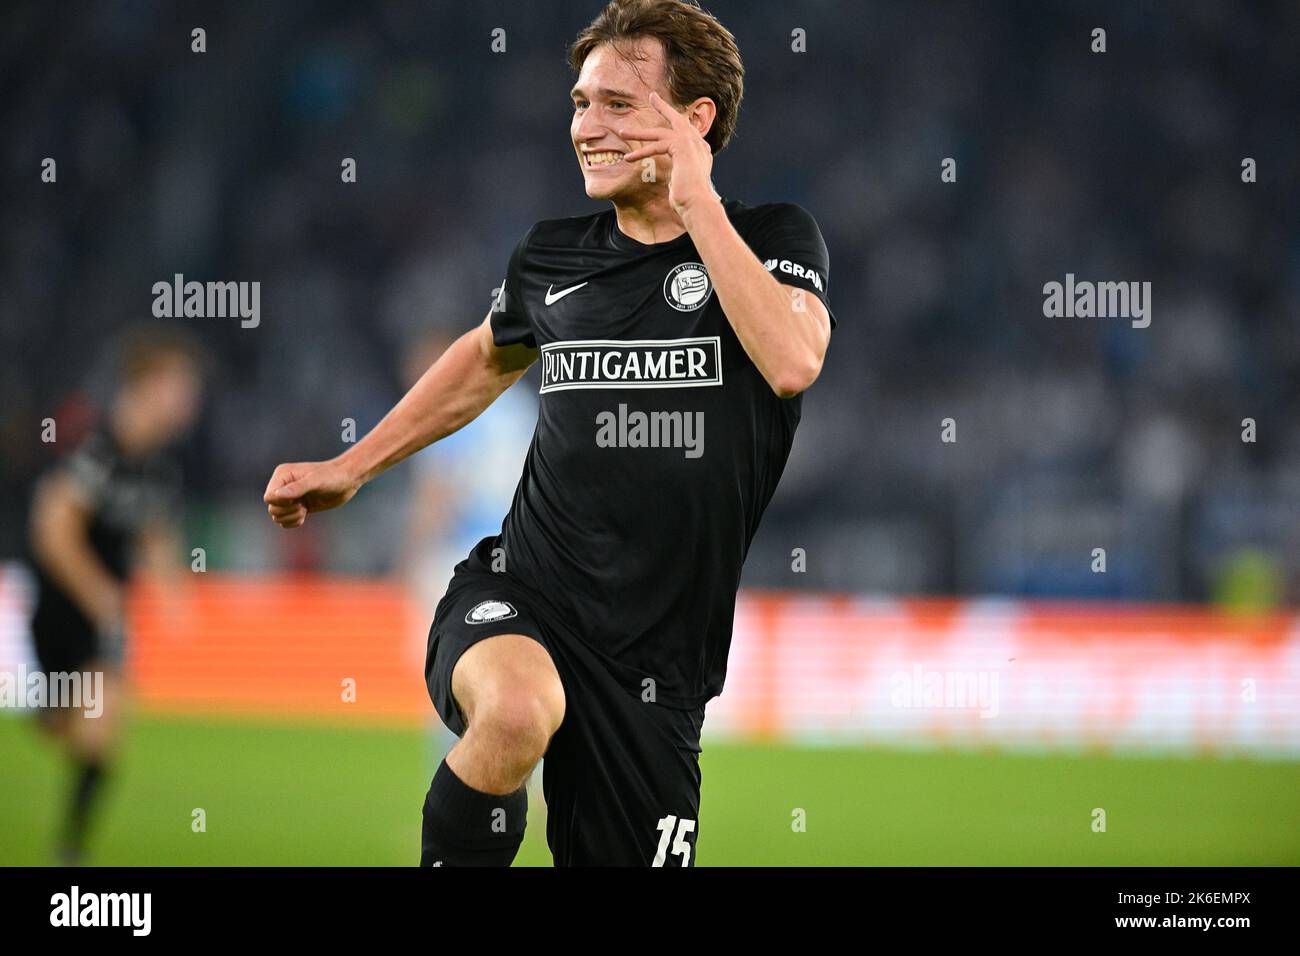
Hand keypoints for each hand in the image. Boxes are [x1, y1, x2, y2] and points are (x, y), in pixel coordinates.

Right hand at [263, 458, 359, 528]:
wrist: (347, 481)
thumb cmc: (332, 477)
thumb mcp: (315, 481)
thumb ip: (296, 488)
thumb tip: (277, 496)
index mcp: (282, 475)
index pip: (268, 497)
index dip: (280, 503)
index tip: (296, 500)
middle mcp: (283, 485)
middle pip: (272, 508)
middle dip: (287, 511)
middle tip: (302, 506)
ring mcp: (290, 497)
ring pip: (277, 516)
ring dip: (291, 517)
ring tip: (304, 509)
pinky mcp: (297, 506)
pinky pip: (285, 521)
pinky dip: (293, 521)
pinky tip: (305, 514)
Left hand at [620, 91, 716, 217]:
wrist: (698, 205)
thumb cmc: (690, 200)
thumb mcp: (683, 182)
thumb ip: (680, 173)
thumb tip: (674, 179)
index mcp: (701, 151)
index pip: (687, 129)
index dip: (675, 118)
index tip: (668, 113)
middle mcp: (699, 144)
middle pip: (677, 120)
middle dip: (663, 107)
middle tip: (652, 96)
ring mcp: (691, 143)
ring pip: (661, 133)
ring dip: (639, 133)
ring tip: (621, 133)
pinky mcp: (681, 147)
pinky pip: (657, 145)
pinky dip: (641, 152)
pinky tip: (628, 158)